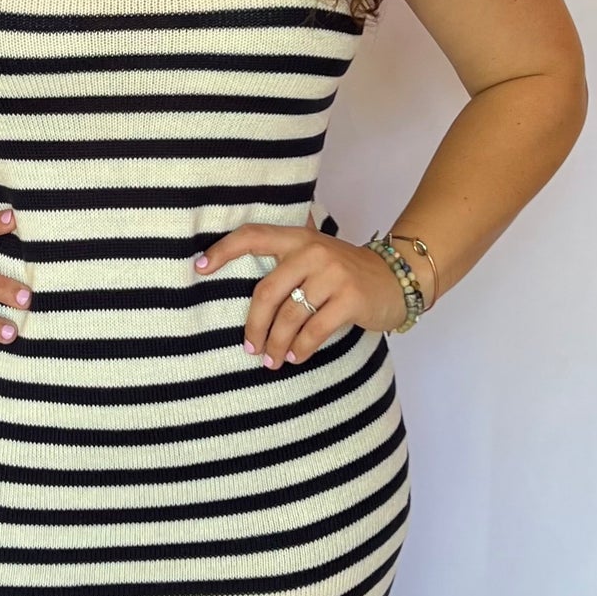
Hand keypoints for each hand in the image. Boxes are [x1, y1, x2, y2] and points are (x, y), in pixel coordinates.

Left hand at [192, 216, 409, 366]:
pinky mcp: (350, 298)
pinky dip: (301, 349)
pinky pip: (314, 330)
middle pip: (267, 291)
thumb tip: (239, 282)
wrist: (397, 278)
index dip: (224, 250)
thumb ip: (285, 261)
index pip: (253, 236)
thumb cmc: (345, 273)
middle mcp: (313, 251)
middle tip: (249, 347)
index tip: (199, 268)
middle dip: (254, 324)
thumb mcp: (317, 255)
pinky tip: (294, 358)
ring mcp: (333, 274)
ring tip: (271, 359)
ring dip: (276, 344)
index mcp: (298, 238)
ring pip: (290, 316)